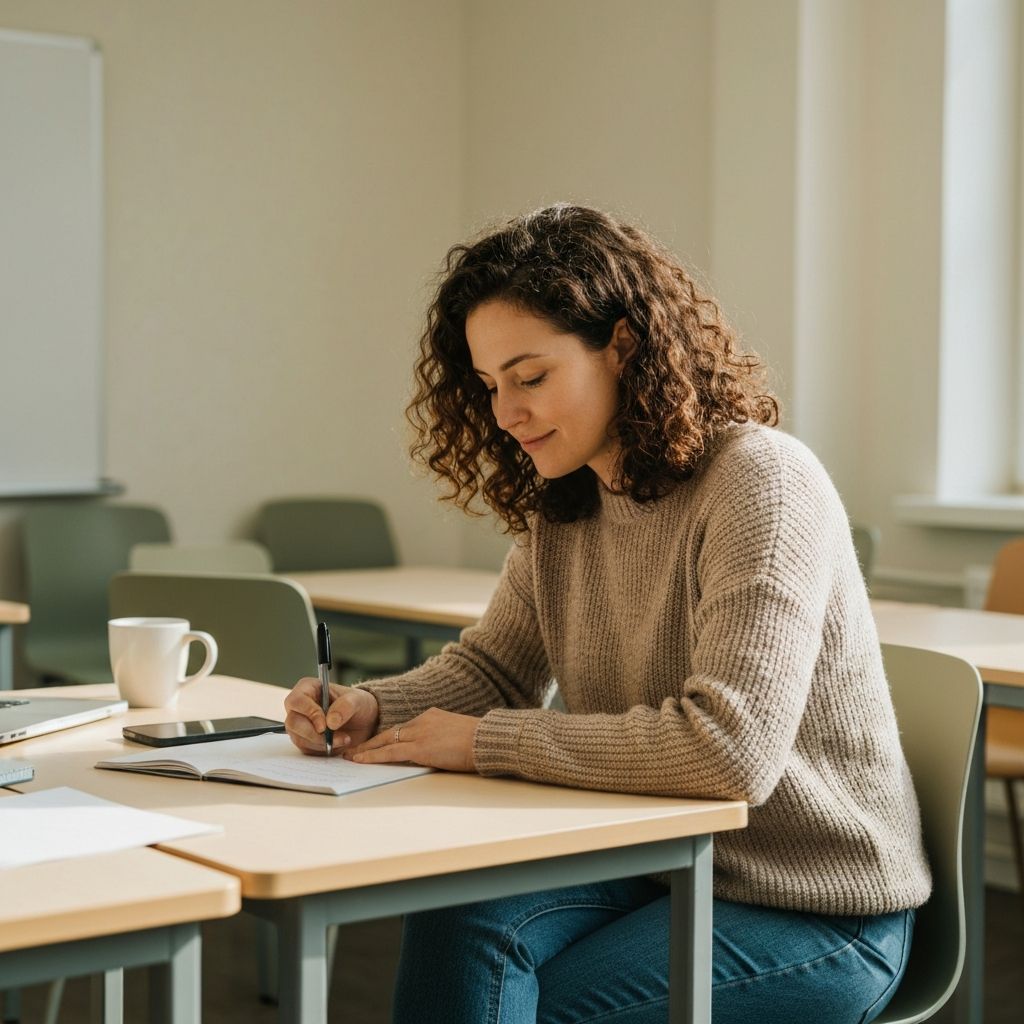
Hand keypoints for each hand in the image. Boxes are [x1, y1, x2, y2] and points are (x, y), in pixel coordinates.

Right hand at [284, 677, 378, 755]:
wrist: (365, 723)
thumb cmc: (359, 705)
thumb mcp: (358, 700)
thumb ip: (346, 706)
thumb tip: (330, 721)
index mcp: (308, 689)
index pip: (296, 700)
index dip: (308, 713)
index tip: (323, 726)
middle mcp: (300, 707)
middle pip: (292, 722)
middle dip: (313, 734)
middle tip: (333, 738)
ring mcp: (301, 725)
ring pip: (299, 738)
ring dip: (321, 743)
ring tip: (343, 739)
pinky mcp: (306, 740)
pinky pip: (307, 749)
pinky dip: (323, 750)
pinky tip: (338, 744)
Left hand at [348, 707, 479, 772]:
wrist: (486, 740)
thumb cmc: (479, 742)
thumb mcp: (456, 735)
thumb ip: (440, 740)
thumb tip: (434, 752)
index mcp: (432, 716)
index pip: (403, 728)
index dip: (387, 737)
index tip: (376, 742)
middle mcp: (423, 721)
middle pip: (390, 732)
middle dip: (371, 742)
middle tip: (354, 748)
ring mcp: (420, 733)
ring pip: (386, 741)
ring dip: (367, 750)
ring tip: (352, 756)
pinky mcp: (419, 748)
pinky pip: (390, 752)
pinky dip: (373, 756)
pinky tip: (361, 760)